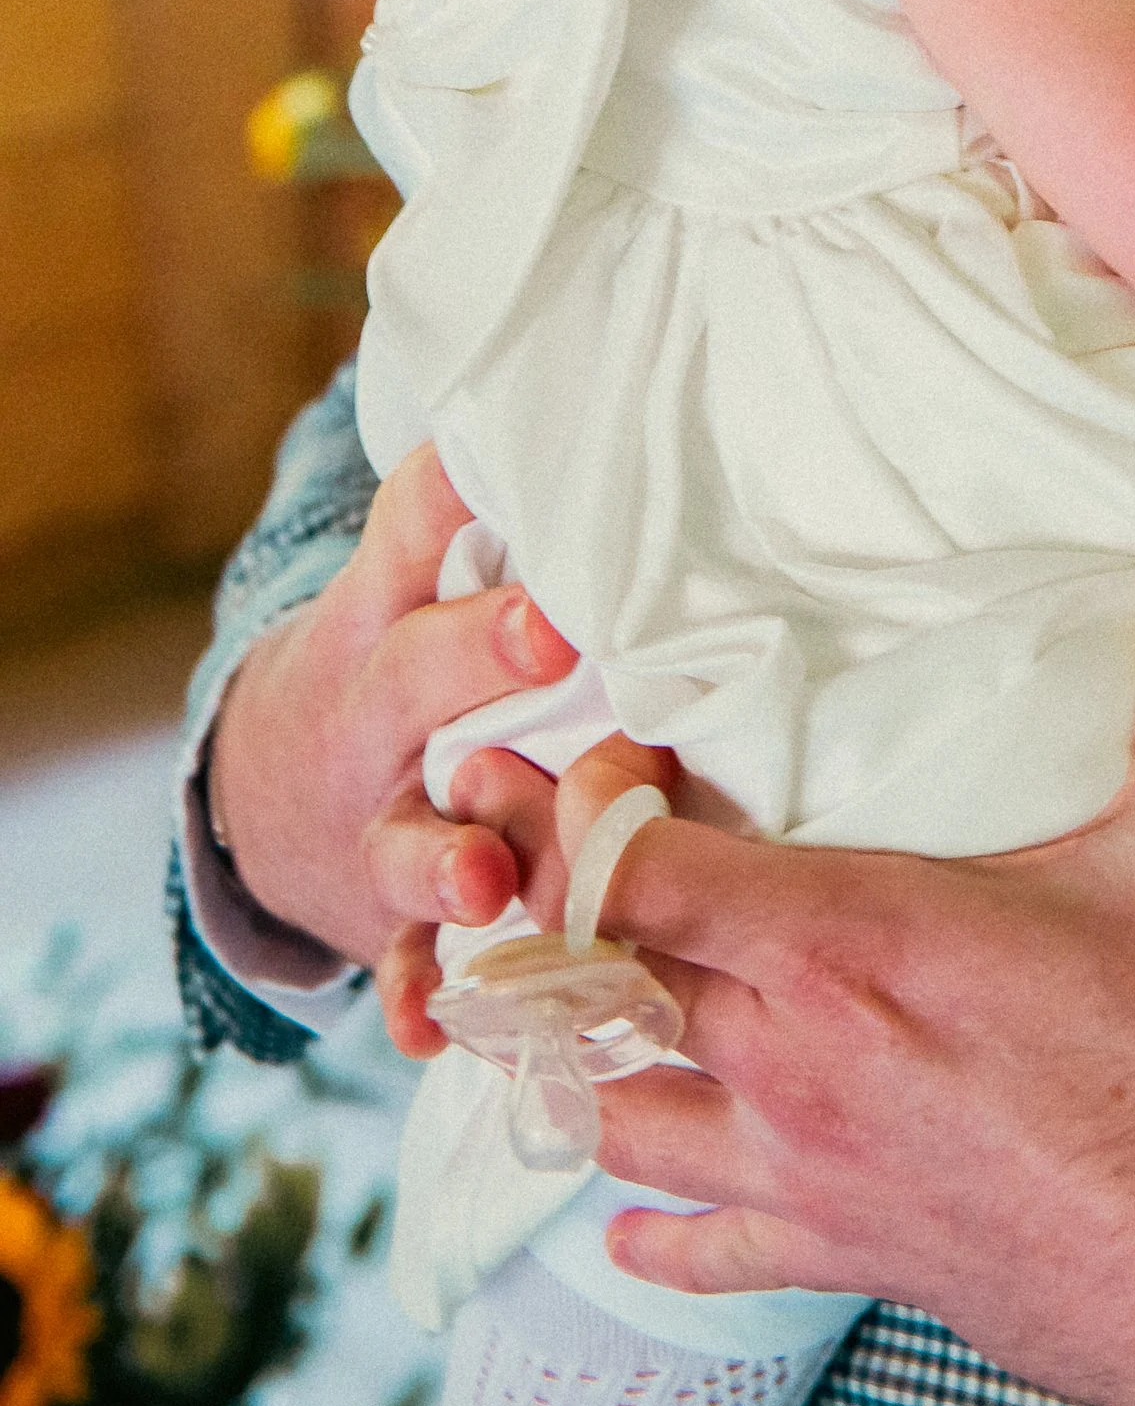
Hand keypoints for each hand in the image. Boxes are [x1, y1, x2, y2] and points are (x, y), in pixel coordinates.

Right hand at [206, 443, 577, 982]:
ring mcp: (373, 821)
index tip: (500, 452)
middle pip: (419, 671)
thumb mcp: (400, 580)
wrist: (267, 797)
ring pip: (407, 838)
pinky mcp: (385, 921)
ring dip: (447, 857)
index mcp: (386, 614)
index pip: (411, 528)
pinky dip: (421, 1000)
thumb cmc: (391, 660)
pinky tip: (440, 1026)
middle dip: (478, 653)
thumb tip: (596, 379)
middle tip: (548, 633)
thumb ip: (474, 513)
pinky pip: (404, 967)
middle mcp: (374, 711)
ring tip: (488, 875)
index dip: (453, 491)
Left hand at [523, 487, 1134, 1405]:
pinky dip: (653, 1218)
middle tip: (541, 846)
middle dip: (545, 909)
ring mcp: (806, 1174)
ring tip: (585, 991)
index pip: (626, 876)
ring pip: (610, 1117)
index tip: (616, 758)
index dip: (584, 812)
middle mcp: (792, 1064)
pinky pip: (698, 1246)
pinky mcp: (844, 1254)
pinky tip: (643, 1204)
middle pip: (588, 985)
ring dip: (582, 1052)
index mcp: (846, 946)